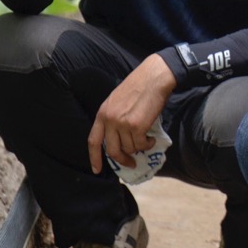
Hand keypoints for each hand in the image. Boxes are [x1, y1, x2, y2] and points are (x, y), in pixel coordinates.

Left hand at [88, 54, 175, 174]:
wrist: (153, 77)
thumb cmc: (138, 86)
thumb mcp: (117, 101)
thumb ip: (114, 118)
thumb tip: (120, 139)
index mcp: (102, 113)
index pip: (93, 141)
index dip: (94, 158)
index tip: (97, 170)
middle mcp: (110, 120)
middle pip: (111, 150)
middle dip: (122, 160)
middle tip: (131, 163)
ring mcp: (122, 123)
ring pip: (129, 148)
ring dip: (139, 148)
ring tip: (147, 140)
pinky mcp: (137, 126)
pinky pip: (140, 145)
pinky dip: (147, 145)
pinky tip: (151, 139)